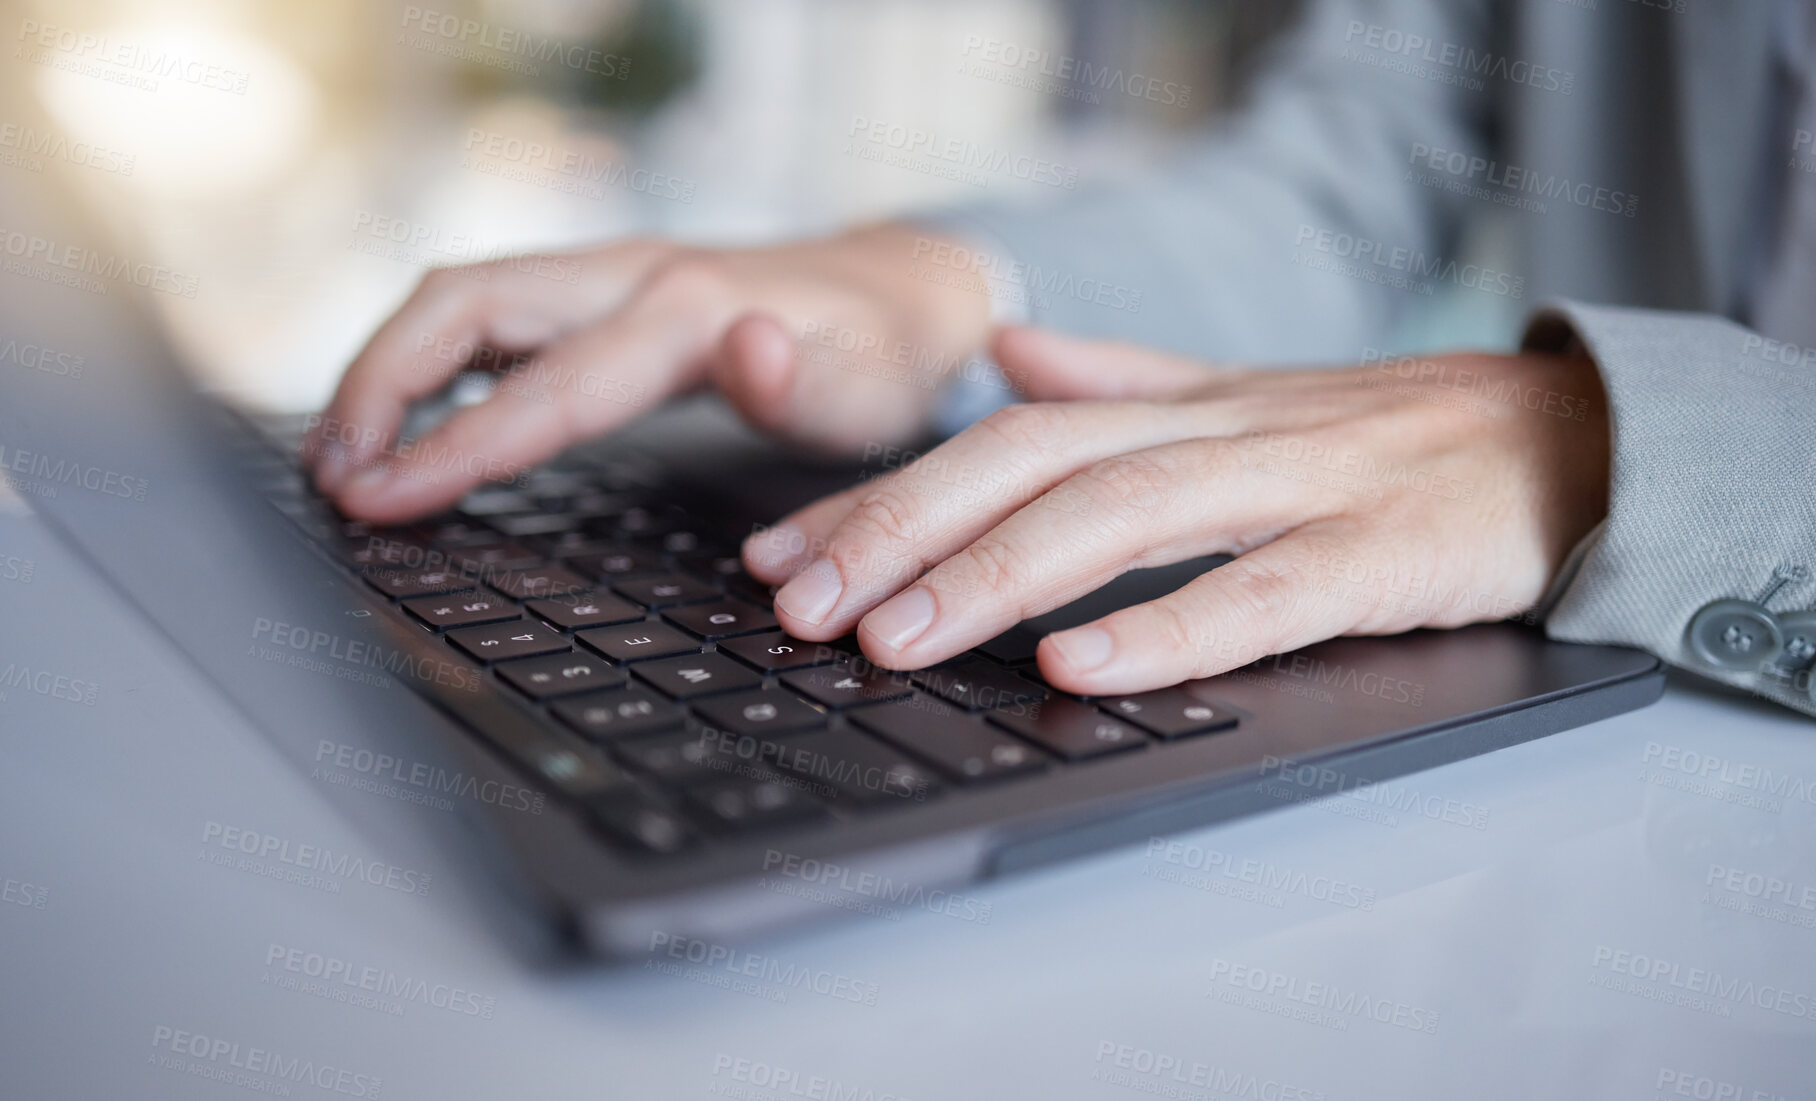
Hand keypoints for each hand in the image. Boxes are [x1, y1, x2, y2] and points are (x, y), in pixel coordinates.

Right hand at [305, 225, 990, 521]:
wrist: (900, 295)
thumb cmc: (881, 357)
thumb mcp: (870, 387)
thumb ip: (804, 382)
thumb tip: (746, 349)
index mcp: (688, 309)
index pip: (546, 385)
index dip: (454, 444)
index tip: (379, 498)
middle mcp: (633, 276)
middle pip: (464, 305)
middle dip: (380, 387)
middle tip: (333, 480)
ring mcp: (612, 277)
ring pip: (462, 300)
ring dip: (388, 369)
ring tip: (341, 458)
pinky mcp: (603, 295)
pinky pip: (490, 314)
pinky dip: (428, 361)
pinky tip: (403, 419)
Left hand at [741, 326, 1609, 695]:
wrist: (1570, 441)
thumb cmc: (1393, 437)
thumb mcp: (1243, 396)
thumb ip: (1123, 374)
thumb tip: (1008, 353)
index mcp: (1178, 405)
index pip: (999, 439)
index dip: (884, 496)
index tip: (781, 557)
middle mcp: (1218, 433)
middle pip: (1033, 465)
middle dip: (903, 532)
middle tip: (800, 607)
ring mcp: (1299, 487)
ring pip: (1123, 516)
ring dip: (997, 577)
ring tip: (897, 637)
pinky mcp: (1380, 554)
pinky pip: (1260, 591)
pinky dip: (1166, 628)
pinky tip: (1081, 665)